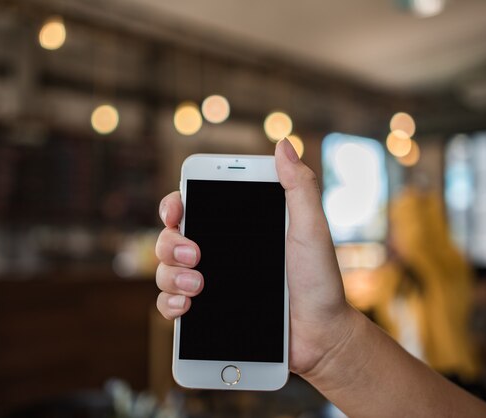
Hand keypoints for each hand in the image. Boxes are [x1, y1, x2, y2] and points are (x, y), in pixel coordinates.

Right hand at [155, 139, 350, 377]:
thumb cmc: (319, 279)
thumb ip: (299, 187)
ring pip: (165, 271)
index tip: (176, 211)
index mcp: (238, 229)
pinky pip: (170, 306)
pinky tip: (186, 307)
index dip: (175, 205)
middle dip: (171, 243)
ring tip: (197, 286)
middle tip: (195, 254)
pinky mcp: (206, 315)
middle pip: (170, 239)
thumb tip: (284, 143)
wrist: (320, 334)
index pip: (193, 208)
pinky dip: (169, 304)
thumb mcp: (311, 229)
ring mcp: (210, 285)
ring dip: (170, 275)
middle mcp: (218, 253)